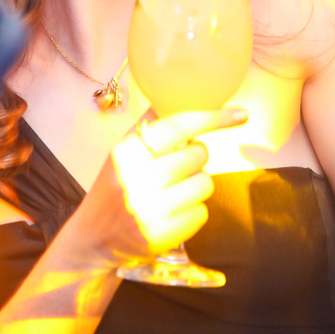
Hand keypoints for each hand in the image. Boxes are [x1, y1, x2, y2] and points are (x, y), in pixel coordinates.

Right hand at [63, 107, 248, 267]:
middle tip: (175, 168)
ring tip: (172, 192)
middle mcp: (136, 180)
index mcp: (127, 152)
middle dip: (195, 158)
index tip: (241, 114)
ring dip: (196, 185)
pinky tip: (171, 213)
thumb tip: (177, 94)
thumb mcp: (123, 153)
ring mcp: (149, 211)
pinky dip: (193, 211)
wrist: (93, 238)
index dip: (214, 117)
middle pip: (200, 154)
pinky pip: (203, 212)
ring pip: (205, 183)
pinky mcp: (161, 236)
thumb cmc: (116, 187)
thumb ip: (149, 126)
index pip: (179, 125)